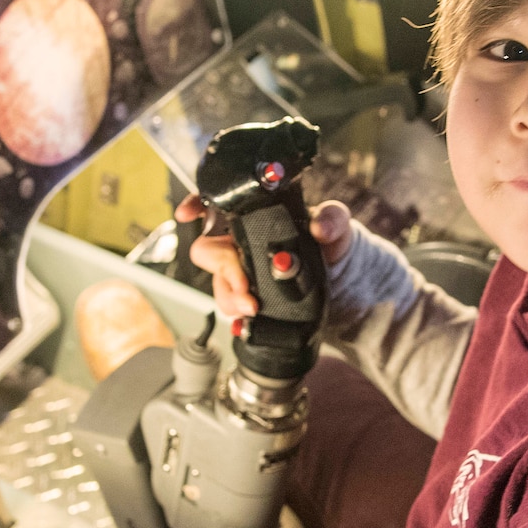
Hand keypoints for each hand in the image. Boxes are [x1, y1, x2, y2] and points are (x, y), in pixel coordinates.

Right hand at [174, 195, 352, 319]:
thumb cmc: (331, 243)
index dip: (195, 206)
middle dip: (223, 271)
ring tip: (253, 308)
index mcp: (254, 217)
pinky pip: (232, 309)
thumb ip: (331, 220)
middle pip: (208, 252)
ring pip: (219, 285)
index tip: (187, 215)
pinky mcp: (249, 298)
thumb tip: (320, 228)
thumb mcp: (335, 225)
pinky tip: (245, 324)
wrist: (341, 280)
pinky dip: (237, 318)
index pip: (215, 204)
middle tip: (245, 287)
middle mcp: (241, 243)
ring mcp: (242, 272)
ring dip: (231, 298)